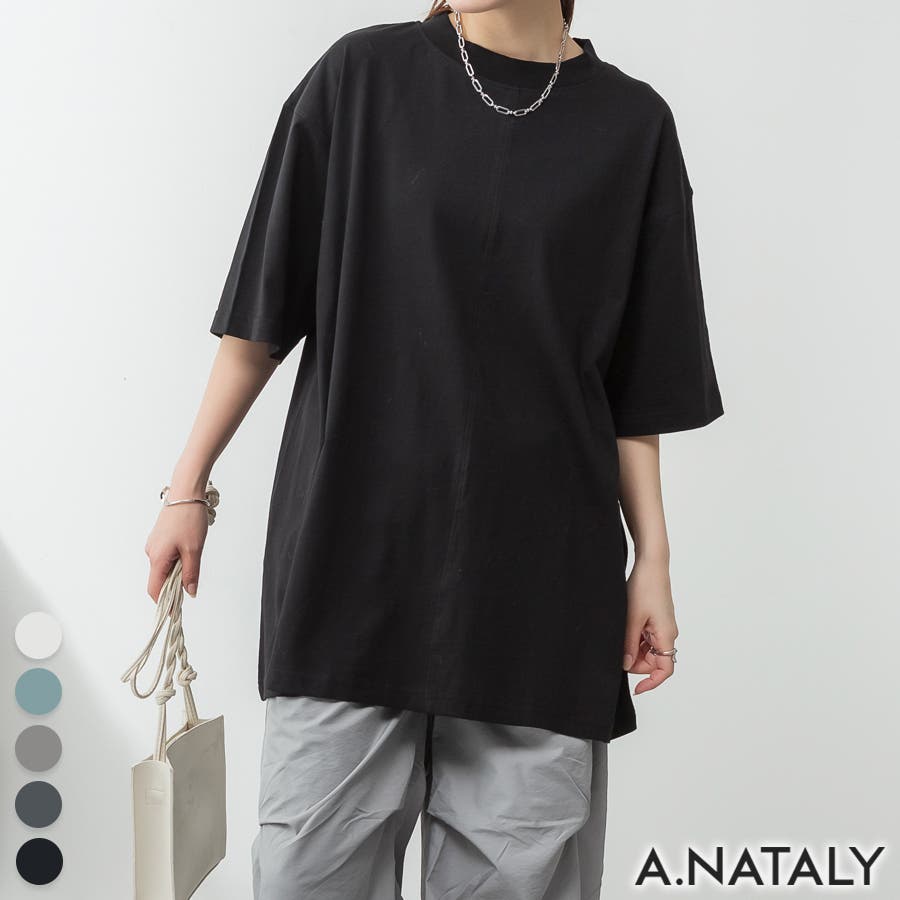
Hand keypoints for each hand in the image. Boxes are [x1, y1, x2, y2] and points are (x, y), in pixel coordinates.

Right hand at [144, 485, 209, 602]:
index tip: (175, 612)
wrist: (186, 493)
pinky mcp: (160, 538)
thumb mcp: (194, 549)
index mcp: (157, 558)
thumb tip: (189, 592)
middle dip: (173, 587)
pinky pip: (165, 556)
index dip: (164, 603)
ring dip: (176, 572)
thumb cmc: (189, 518)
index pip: (155, 590)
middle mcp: (151, 552)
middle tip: (190, 588)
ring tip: (193, 560)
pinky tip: (189, 551)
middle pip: (159, 580)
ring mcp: (154, 544)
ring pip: (163, 567)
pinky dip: (175, 561)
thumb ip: (191, 573)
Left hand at [622, 558, 677, 693]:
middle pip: (653, 662)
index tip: (636, 689)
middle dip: (635, 662)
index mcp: (666, 635)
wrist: (651, 564)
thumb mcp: (631, 618)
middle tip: (617, 651)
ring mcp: (662, 626)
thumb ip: (628, 644)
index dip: (651, 683)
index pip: (665, 670)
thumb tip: (625, 666)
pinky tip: (623, 627)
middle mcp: (667, 633)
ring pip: (647, 650)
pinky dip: (634, 638)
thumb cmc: (644, 587)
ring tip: (619, 633)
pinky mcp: (656, 619)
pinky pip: (646, 637)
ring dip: (632, 649)